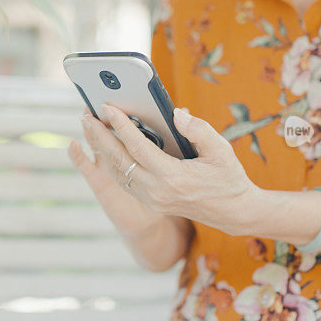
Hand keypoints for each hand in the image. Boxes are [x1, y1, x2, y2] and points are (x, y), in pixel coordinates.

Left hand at [80, 104, 259, 235]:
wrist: (234, 212)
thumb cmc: (229, 177)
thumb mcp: (221, 150)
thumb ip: (198, 129)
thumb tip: (176, 113)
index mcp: (173, 178)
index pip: (138, 148)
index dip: (121, 126)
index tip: (108, 108)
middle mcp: (157, 192)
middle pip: (120, 161)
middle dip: (100, 136)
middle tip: (86, 115)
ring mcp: (153, 200)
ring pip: (118, 172)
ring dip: (103, 149)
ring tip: (92, 127)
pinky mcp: (152, 203)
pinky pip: (125, 181)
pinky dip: (113, 163)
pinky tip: (107, 147)